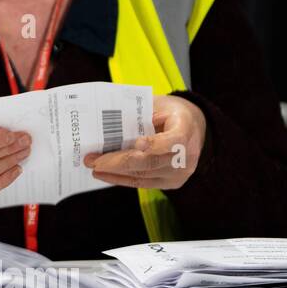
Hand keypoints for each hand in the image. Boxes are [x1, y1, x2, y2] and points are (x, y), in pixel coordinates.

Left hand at [84, 94, 205, 189]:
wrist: (193, 127)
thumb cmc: (169, 112)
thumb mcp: (158, 103)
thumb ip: (138, 112)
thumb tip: (106, 121)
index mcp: (185, 129)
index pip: (174, 140)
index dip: (156, 144)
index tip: (138, 143)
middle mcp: (187, 155)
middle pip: (151, 162)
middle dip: (118, 162)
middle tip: (94, 160)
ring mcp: (180, 173)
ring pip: (143, 176)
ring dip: (114, 172)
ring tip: (93, 166)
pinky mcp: (171, 183)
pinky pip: (142, 183)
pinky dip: (121, 179)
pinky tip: (104, 174)